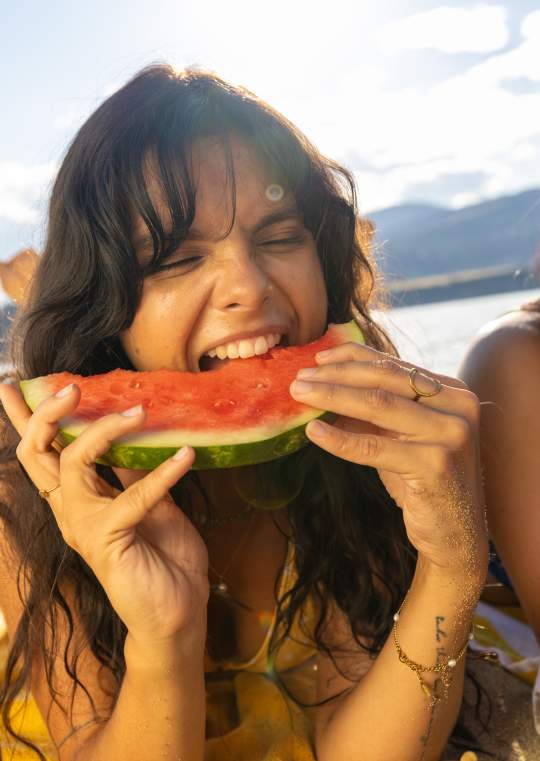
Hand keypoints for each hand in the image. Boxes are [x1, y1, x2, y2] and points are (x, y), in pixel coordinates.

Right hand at [0, 382, 208, 646]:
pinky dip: (162, 473)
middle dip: (45, 415)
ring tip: (139, 410)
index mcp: (79, 499)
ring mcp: (85, 526)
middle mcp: (72, 511)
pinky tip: (186, 455)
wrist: (177, 613)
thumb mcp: (151, 503)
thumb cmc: (164, 559)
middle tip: (69, 387)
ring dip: (105, 432)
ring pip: (72, 464)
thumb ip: (134, 474)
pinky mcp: (108, 540)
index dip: (26, 419)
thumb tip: (134, 438)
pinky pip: (132, 497)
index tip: (13, 385)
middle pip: (37, 454)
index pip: (43, 454)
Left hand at [289, 343, 487, 576]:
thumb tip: (321, 384)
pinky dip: (340, 439)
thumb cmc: (422, 481)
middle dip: (335, 375)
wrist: (455, 534)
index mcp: (452, 391)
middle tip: (298, 378)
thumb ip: (374, 408)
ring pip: (377, 405)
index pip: (393, 365)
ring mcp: (451, 434)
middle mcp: (458, 406)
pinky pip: (375, 447)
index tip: (316, 359)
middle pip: (384, 379)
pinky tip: (313, 432)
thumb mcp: (400, 436)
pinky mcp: (436, 465)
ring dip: (331, 397)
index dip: (351, 358)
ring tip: (299, 395)